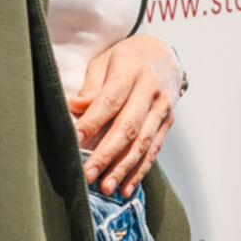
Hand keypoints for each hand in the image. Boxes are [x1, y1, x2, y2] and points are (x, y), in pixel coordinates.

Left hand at [72, 33, 179, 196]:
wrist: (164, 53)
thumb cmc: (127, 58)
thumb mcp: (105, 62)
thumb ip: (91, 87)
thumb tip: (73, 109)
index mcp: (130, 71)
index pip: (110, 100)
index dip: (92, 121)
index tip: (74, 140)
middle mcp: (150, 90)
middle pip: (128, 126)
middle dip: (106, 154)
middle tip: (88, 174)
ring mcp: (162, 108)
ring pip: (143, 143)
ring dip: (124, 168)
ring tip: (107, 187)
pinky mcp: (167, 122)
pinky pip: (154, 149)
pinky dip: (140, 170)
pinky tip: (126, 186)